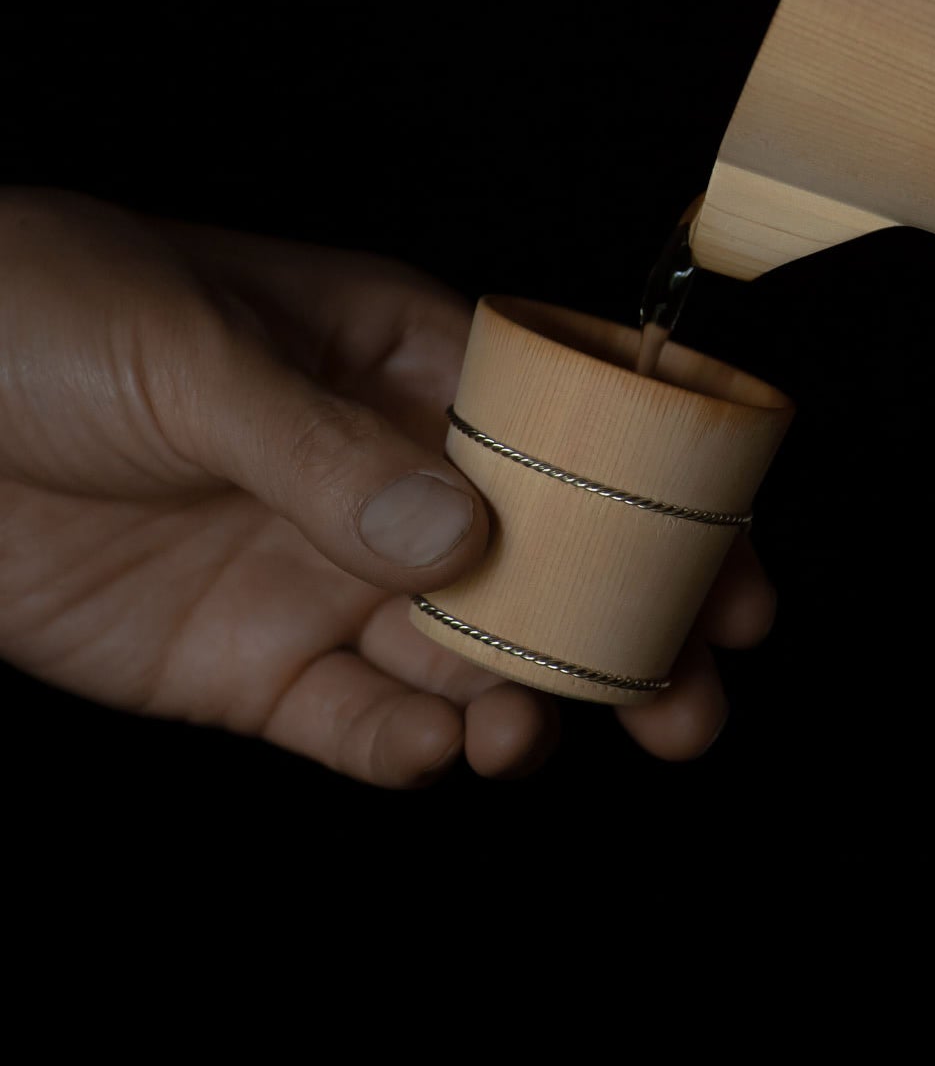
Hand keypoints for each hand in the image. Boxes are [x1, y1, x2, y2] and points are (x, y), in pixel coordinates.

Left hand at [0, 192, 774, 784]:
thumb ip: (322, 450)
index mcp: (399, 366)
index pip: (566, 435)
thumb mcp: (186, 351)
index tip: (734, 572)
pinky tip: (427, 755)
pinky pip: (351, 723)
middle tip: (689, 704)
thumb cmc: (35, 311)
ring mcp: (321, 578)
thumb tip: (457, 541)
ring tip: (528, 738)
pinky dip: (401, 749)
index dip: (661, 505)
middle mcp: (385, 480)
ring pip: (464, 658)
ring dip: (520, 705)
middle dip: (626, 636)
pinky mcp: (246, 670)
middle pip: (543, 566)